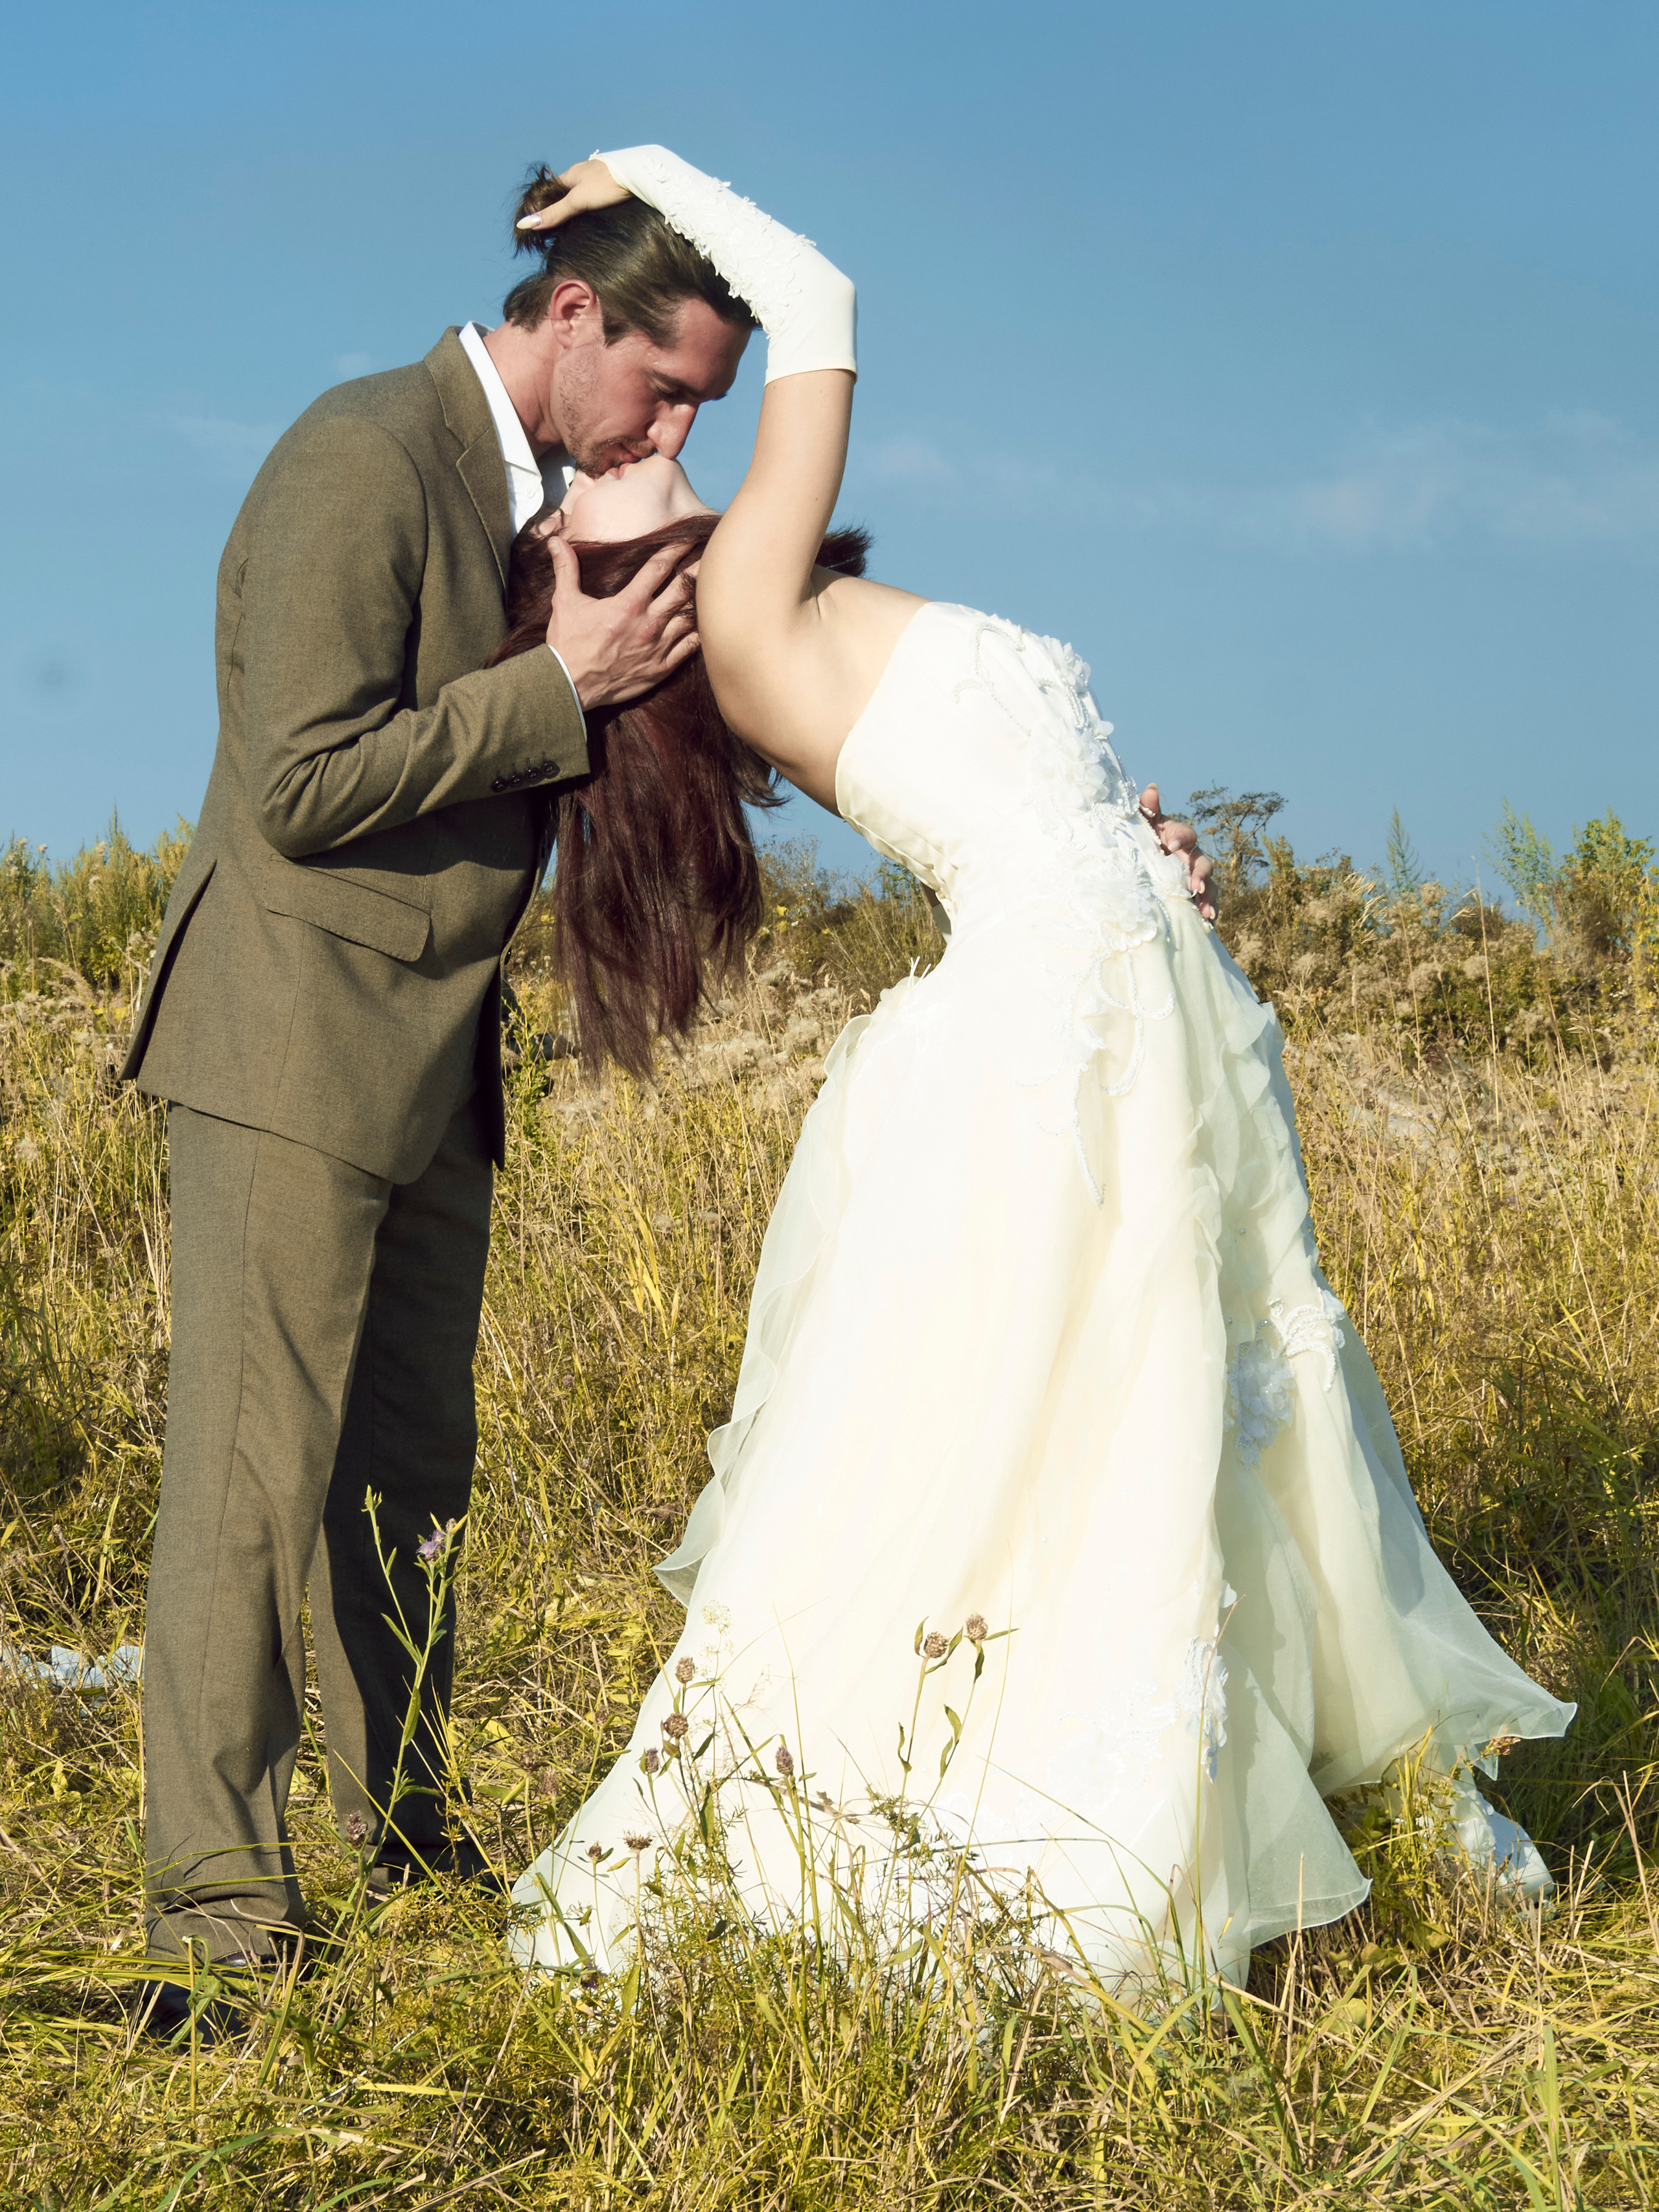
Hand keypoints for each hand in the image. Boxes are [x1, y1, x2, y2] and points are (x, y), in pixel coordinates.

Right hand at [515, 158, 629, 237]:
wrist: (637, 175)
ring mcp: (596, 180)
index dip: (544, 207)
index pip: (550, 192)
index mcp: (569, 174)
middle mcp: (581, 175)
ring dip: (576, 211)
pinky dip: (589, 210)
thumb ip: (554, 213)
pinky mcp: (610, 187)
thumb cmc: (606, 184)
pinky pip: (594, 200)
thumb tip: (525, 224)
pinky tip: (593, 219)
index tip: (542, 226)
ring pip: (580, 197)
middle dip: (561, 211)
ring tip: (575, 228)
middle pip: (565, 195)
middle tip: (558, 231)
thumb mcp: (577, 201)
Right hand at [545, 535, 698, 708]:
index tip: (688, 538)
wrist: (570, 685)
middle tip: (712, 558)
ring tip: (715, 588)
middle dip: (698, 571)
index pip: (659, 568)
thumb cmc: (568, 643)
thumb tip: (556, 541)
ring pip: (691, 618)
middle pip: (683, 589)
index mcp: (628, 604)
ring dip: (702, 602)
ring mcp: (658, 647)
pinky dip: (700, 634)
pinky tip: (707, 624)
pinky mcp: (661, 668)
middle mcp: (648, 623)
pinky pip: (689, 648)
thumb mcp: (565, 602)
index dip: (676, 549)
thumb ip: (566, 569)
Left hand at [1139, 784, 1216, 921]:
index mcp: (1176, 838)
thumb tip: (1151, 789)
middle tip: (1194, 886)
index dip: (1182, 838)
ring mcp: (1194, 877)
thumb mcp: (1141, 828)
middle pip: (1202, 861)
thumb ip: (1146, 810)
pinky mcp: (1195, 897)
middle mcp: (1189, 857)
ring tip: (1204, 910)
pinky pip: (1207, 903)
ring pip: (1208, 884)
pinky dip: (1209, 911)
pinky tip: (1207, 922)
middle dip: (1200, 873)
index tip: (1172, 846)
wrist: (1136, 871)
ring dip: (1208, 896)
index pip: (1186, 834)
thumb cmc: (1140, 844)